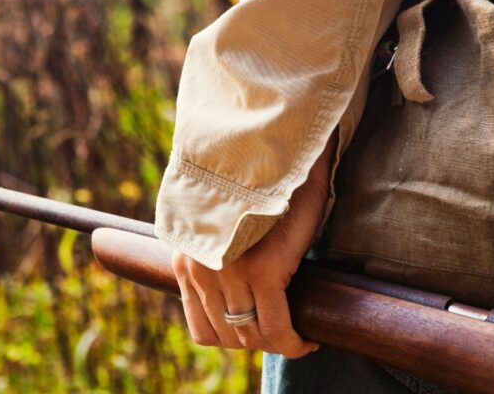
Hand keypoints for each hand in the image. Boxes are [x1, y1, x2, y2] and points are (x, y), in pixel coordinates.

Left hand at [172, 136, 334, 357]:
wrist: (275, 150)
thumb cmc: (256, 185)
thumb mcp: (224, 223)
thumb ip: (219, 257)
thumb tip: (234, 292)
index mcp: (186, 260)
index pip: (203, 328)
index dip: (234, 340)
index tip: (260, 336)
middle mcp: (200, 270)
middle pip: (228, 336)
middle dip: (259, 343)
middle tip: (287, 336)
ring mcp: (229, 272)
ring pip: (252, 335)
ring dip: (277, 344)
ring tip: (298, 336)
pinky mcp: (262, 270)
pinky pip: (278, 326)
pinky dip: (293, 341)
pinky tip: (307, 338)